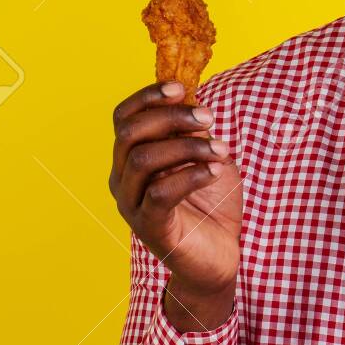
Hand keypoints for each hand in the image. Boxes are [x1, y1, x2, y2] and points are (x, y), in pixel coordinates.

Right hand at [109, 81, 242, 326]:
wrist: (219, 256)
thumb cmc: (212, 204)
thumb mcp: (206, 156)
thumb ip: (195, 130)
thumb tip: (195, 98)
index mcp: (132, 157)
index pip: (123, 117)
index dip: (148, 96)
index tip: (181, 88)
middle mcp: (123, 178)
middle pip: (130, 132)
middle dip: (172, 117)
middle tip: (210, 118)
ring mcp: (132, 204)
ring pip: (143, 158)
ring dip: (188, 146)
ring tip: (221, 150)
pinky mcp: (150, 226)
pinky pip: (160, 191)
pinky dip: (190, 174)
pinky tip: (214, 171)